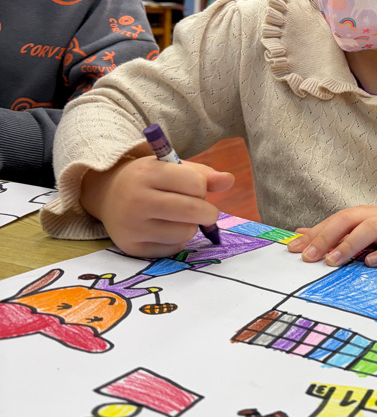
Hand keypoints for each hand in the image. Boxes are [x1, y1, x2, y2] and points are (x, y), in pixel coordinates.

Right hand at [81, 154, 233, 256]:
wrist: (107, 195)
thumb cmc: (147, 179)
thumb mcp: (170, 167)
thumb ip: (202, 174)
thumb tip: (229, 180)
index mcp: (147, 173)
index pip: (194, 183)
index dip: (202, 187)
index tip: (197, 189)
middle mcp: (136, 200)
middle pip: (193, 211)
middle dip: (208, 212)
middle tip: (205, 211)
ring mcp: (132, 226)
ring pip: (185, 233)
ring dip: (190, 227)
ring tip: (177, 218)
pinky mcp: (132, 248)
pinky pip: (173, 249)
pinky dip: (177, 241)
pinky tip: (164, 229)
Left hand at [286, 205, 376, 267]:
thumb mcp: (357, 235)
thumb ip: (330, 236)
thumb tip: (298, 236)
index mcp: (361, 214)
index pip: (334, 221)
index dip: (314, 235)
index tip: (295, 251)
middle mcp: (376, 217)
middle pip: (349, 219)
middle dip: (327, 237)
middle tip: (311, 257)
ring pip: (372, 228)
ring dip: (350, 243)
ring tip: (334, 260)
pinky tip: (370, 262)